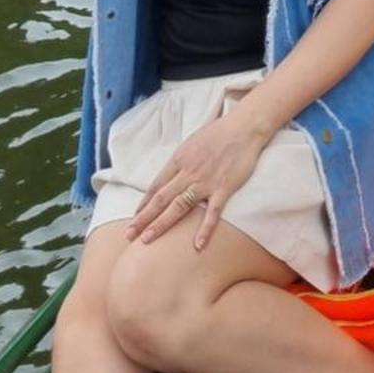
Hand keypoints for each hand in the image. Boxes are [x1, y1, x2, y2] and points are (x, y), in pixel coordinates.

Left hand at [126, 104, 269, 249]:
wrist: (244, 127)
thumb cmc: (219, 133)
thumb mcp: (192, 143)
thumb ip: (181, 161)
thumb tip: (170, 176)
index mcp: (180, 159)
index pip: (156, 185)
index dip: (144, 203)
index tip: (134, 217)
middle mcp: (189, 172)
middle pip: (162, 198)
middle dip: (143, 218)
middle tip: (129, 234)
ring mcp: (206, 181)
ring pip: (179, 206)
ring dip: (162, 224)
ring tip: (147, 240)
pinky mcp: (224, 187)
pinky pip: (212, 212)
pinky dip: (205, 229)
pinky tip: (198, 245)